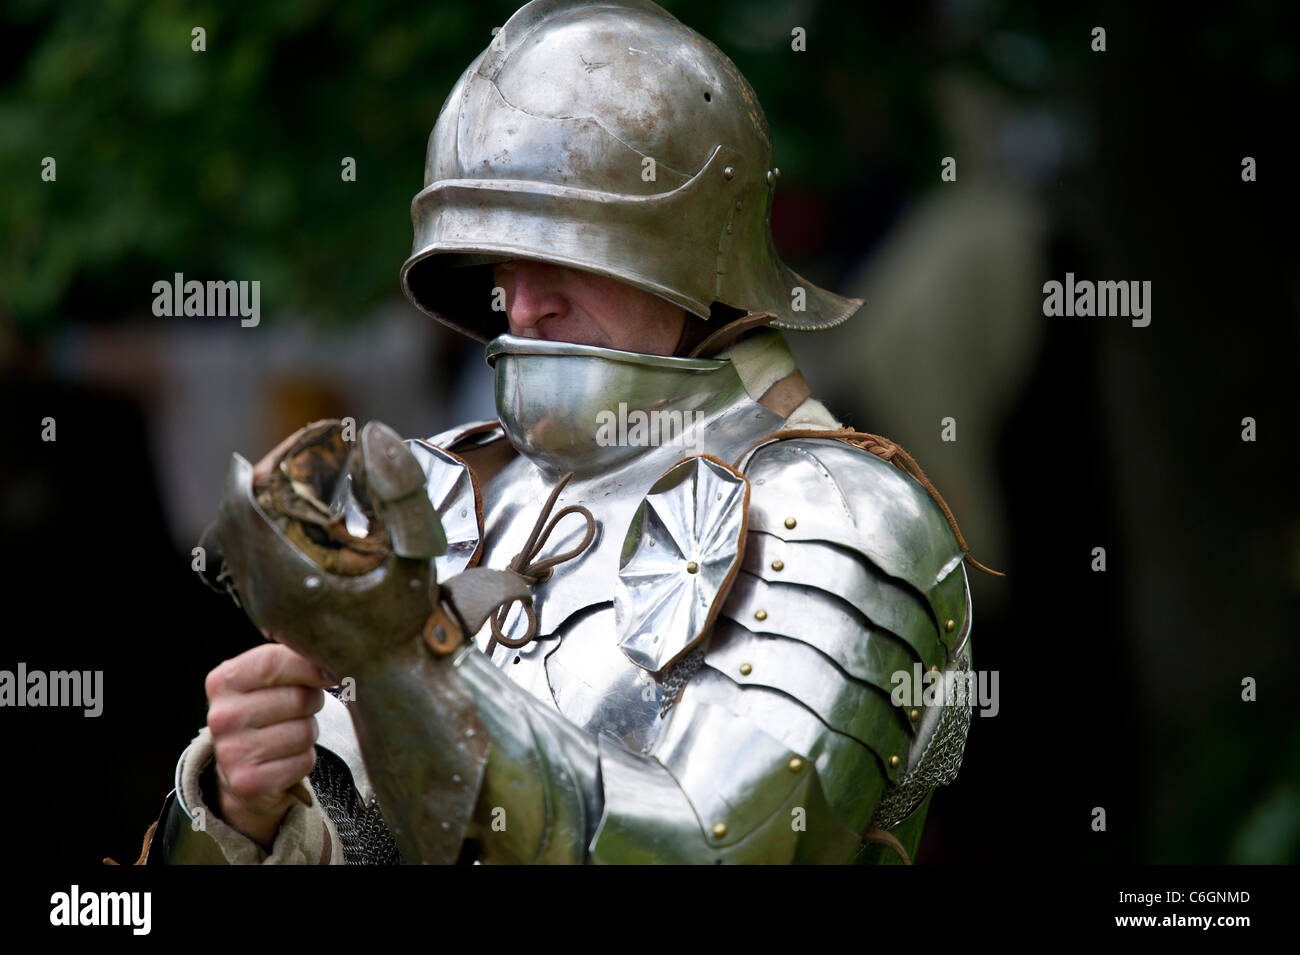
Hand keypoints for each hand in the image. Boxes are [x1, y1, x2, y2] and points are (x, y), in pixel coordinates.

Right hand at [204, 643, 335, 848]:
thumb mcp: (270, 676)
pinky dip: (304, 759)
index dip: (310, 666)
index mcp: (224, 681)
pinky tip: (286, 757)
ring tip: (290, 732)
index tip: (329, 673)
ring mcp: (232, 752)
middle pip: (299, 698)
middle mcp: (222, 716)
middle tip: (300, 709)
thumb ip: (295, 659)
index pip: (273, 662)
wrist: (241, 762)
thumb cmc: (267, 707)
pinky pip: (304, 762)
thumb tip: (333, 664)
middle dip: (312, 702)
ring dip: (309, 733)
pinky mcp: (248, 782)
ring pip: (305, 732)